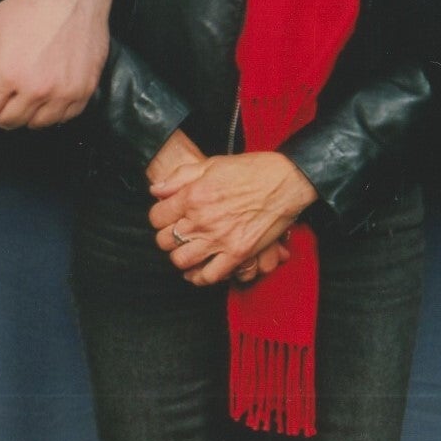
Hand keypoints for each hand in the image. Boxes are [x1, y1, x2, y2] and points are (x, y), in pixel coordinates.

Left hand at [0, 0, 111, 128]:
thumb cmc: (29, 7)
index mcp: (8, 73)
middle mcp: (36, 89)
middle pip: (7, 121)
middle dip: (1, 106)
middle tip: (7, 84)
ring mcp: (63, 93)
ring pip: (36, 124)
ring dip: (28, 110)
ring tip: (29, 84)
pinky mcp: (84, 92)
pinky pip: (63, 118)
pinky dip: (53, 109)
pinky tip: (49, 87)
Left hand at [148, 151, 317, 286]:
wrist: (284, 181)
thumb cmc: (250, 170)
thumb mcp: (210, 164)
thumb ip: (179, 177)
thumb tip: (156, 190)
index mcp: (193, 196)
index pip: (156, 217)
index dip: (158, 217)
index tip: (166, 217)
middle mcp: (202, 220)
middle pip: (164, 241)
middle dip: (165, 237)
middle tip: (175, 233)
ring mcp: (220, 239)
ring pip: (182, 260)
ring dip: (180, 257)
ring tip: (186, 250)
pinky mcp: (238, 254)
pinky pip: (210, 276)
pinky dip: (200, 276)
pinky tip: (199, 270)